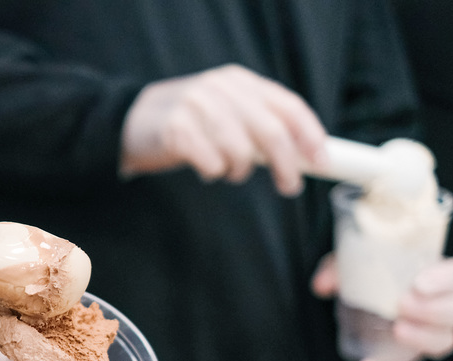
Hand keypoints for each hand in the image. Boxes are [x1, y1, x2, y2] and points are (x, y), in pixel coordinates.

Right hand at [120, 64, 327, 195]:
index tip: (321, 161)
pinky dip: (213, 171)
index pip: (288, 106)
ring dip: (239, 170)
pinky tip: (204, 168)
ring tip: (228, 171)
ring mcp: (196, 105)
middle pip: (270, 130)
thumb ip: (259, 125)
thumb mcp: (226, 113)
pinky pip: (211, 162)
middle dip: (286, 164)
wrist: (131, 122)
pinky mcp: (175, 128)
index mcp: (240, 82)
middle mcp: (220, 88)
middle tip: (290, 186)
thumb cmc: (189, 124)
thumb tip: (303, 156)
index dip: (309, 135)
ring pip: (240, 150)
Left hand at [312, 254, 452, 360]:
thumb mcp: (353, 261)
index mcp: (436, 275)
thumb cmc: (368, 270)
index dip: (444, 280)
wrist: (360, 297)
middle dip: (433, 310)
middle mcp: (442, 305)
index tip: (418, 284)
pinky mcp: (408, 353)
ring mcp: (429, 333)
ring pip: (444, 341)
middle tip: (402, 305)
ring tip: (397, 330)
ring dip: (423, 338)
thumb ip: (339, 268)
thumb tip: (322, 285)